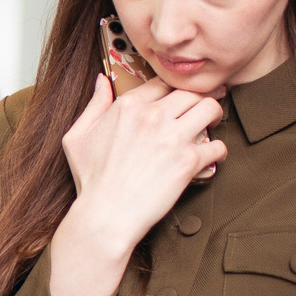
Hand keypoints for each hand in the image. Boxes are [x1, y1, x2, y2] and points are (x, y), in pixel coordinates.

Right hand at [50, 76, 225, 295]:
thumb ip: (93, 105)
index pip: (162, 82)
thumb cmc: (91, 180)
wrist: (105, 215)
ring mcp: (172, 137)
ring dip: (214, 115)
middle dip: (200, 97)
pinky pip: (217, 145)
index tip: (179, 97)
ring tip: (212, 125)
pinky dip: (219, 150)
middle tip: (205, 106)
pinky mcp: (188, 161)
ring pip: (210, 108)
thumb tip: (102, 80)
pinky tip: (212, 156)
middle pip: (191, 91)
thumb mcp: (77, 137)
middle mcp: (152, 116)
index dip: (173, 89)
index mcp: (128, 106)